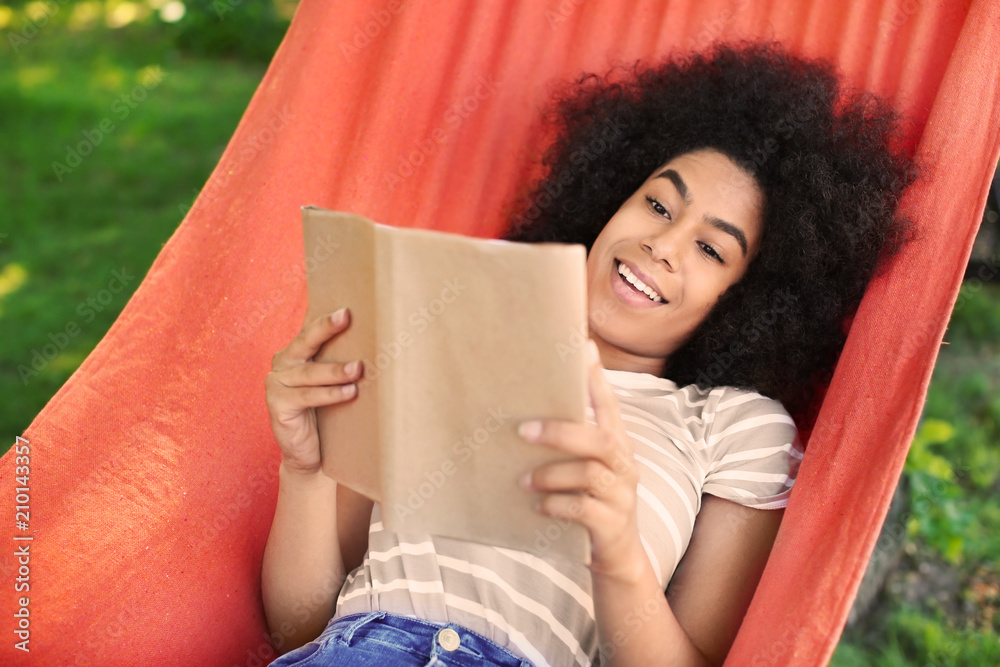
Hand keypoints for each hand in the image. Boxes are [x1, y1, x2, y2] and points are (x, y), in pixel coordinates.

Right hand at [265, 308, 362, 474]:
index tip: (347, 307)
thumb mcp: (332, 383)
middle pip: (305, 341)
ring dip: (336, 370)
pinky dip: (330, 394)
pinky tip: (350, 393)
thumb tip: (381, 342)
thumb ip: (342, 362)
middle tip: (346, 316)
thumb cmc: (327, 414)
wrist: (310, 453)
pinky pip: (306, 396)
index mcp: (296, 352)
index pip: (311, 329)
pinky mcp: (277, 404)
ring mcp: (275, 383)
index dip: (326, 318)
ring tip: (359, 369)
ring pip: (310, 372)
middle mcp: (282, 362)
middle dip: (326, 327)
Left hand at [519, 340, 646, 580]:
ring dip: (550, 474)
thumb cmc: (591, 501)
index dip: (597, 378)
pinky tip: (538, 506)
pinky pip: (583, 510)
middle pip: (599, 438)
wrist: (615, 557)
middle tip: (522, 432)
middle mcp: (624, 464)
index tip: (584, 348)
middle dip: (559, 432)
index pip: (609, 404)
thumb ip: (569, 440)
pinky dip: (556, 505)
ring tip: (523, 480)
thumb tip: (524, 412)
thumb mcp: (585, 467)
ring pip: (589, 474)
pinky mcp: (612, 524)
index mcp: (616, 443)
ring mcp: (621, 495)